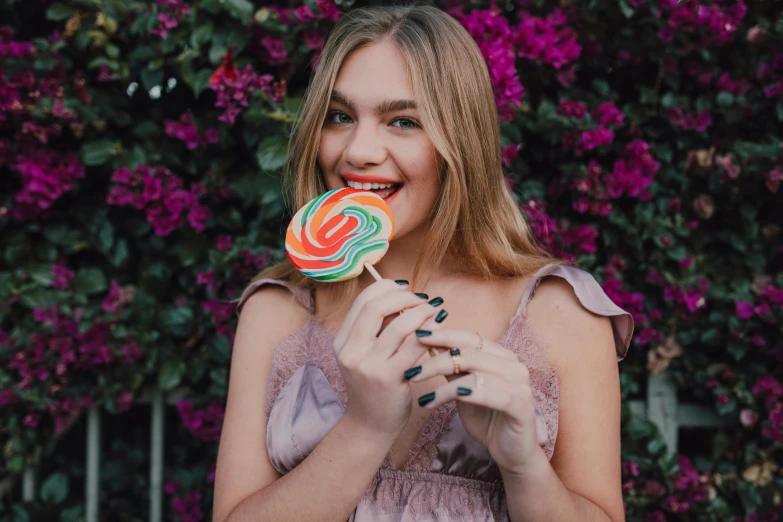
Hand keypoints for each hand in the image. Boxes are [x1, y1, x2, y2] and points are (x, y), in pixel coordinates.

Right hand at [333, 279, 441, 439]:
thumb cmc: (374, 386)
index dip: (387, 287)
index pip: (363, 300)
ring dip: (423, 312)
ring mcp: (368, 365)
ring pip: (399, 325)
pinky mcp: (389, 378)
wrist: (371, 425)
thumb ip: (379, 328)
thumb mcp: (366, 355)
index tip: (406, 288)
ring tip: (437, 310)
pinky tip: (441, 328)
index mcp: (342, 341)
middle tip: (424, 299)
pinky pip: (415, 346)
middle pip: (376, 307)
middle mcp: (351, 351)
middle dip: (405, 297)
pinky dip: (431, 332)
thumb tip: (406, 297)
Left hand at [404, 329, 547, 474]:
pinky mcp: (522, 406)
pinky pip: (490, 395)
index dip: (444, 335)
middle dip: (437, 362)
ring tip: (424, 398)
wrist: (510, 453)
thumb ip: (451, 369)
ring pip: (477, 375)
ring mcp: (521, 385)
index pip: (471, 337)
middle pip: (470, 354)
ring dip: (445, 386)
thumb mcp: (462, 391)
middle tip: (412, 373)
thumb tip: (429, 344)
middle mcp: (514, 366)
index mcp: (502, 356)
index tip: (417, 338)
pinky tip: (444, 402)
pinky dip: (466, 396)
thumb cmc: (487, 419)